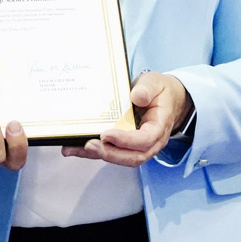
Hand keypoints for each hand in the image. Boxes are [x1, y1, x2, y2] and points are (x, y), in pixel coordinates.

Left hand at [64, 72, 189, 166]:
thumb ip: (147, 89)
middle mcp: (150, 142)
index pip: (145, 140)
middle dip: (110, 153)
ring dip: (99, 155)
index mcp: (159, 127)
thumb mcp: (155, 83)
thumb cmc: (159, 91)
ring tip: (76, 149)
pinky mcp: (126, 145)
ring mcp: (138, 146)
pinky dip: (93, 152)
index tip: (107, 134)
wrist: (165, 98)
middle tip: (90, 145)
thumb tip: (137, 96)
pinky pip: (111, 152)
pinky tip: (75, 148)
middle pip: (132, 156)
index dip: (126, 140)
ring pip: (120, 158)